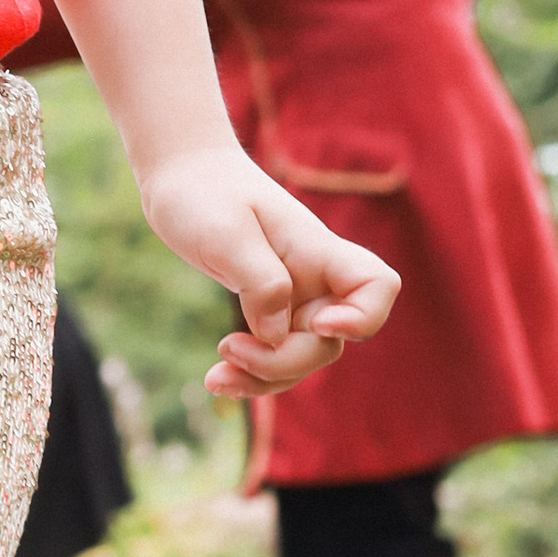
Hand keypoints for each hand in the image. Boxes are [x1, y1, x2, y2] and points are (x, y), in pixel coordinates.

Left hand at [138, 146, 398, 401]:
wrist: (181, 176)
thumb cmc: (204, 194)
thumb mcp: (226, 235)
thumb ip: (261, 283)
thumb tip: (278, 334)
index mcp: (316, 250)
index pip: (377, 285)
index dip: (363, 316)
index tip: (317, 323)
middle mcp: (314, 278)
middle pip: (331, 340)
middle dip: (286, 361)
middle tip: (229, 347)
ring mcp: (294, 297)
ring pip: (303, 357)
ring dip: (265, 378)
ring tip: (215, 378)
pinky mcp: (268, 310)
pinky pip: (275, 355)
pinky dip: (251, 373)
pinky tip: (216, 380)